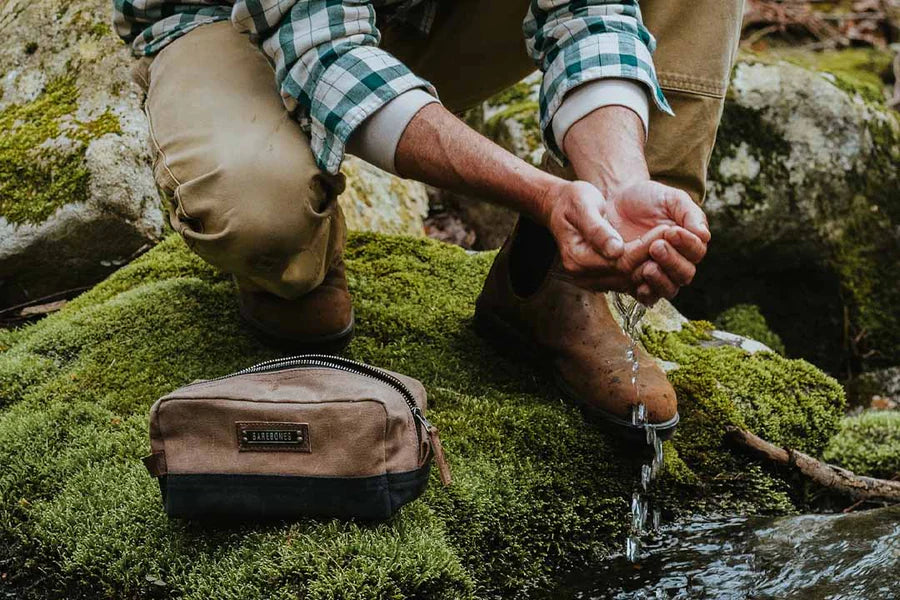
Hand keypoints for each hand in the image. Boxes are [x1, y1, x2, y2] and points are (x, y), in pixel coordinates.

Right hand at [542, 180, 672, 292]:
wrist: (561, 207)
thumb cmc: (572, 202)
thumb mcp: (583, 206)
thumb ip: (597, 229)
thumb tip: (615, 250)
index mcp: (577, 258)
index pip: (621, 262)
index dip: (645, 248)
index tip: (664, 230)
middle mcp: (583, 275)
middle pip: (628, 275)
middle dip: (653, 257)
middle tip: (673, 237)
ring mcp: (592, 280)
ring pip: (631, 281)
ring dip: (653, 265)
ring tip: (669, 245)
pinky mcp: (601, 279)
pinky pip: (628, 281)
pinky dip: (644, 269)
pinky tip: (657, 254)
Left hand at [604, 180, 710, 303]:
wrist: (616, 201)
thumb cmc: (647, 198)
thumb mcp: (671, 199)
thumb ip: (689, 214)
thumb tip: (704, 235)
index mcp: (689, 242)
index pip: (696, 251)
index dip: (687, 244)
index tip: (671, 231)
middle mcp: (677, 262)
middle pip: (685, 273)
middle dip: (672, 261)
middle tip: (655, 247)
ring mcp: (659, 274)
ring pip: (669, 288)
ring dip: (661, 280)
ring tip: (648, 267)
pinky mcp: (638, 282)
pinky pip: (648, 297)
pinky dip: (646, 294)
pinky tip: (639, 286)